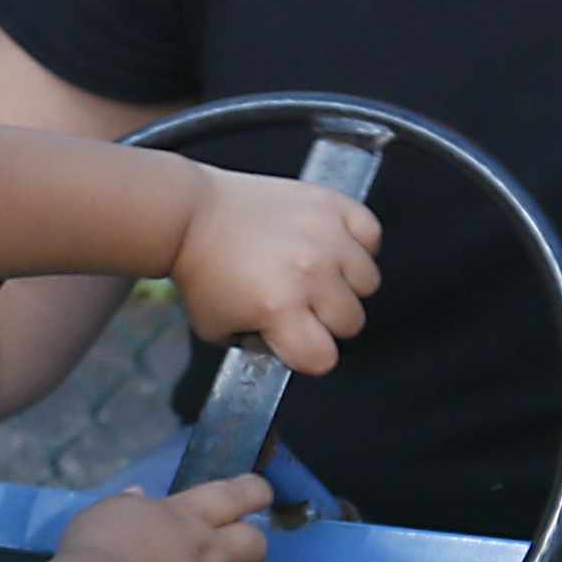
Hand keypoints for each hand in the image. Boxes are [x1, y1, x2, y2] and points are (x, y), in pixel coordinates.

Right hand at [57, 471, 273, 561]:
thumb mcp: (107, 512)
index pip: (233, 495)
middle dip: (250, 546)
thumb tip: (138, 494)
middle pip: (255, 544)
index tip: (262, 492)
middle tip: (229, 552)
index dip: (253, 491)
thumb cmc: (97, 547)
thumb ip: (128, 504)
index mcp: (186, 516)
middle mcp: (209, 551)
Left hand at [172, 168, 380, 374]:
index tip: (291, 339)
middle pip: (351, 321)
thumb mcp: (219, 329)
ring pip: (368, 281)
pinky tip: (329, 246)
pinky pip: (371, 235)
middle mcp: (309, 272)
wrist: (190, 213)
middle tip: (296, 301)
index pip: (323, 357)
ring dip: (344, 283)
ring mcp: (325, 235)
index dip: (307, 354)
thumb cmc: (202, 271)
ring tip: (312, 272)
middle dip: (325, 319)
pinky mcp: (331, 204)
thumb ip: (261, 345)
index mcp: (279, 308)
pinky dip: (357, 243)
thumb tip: (293, 348)